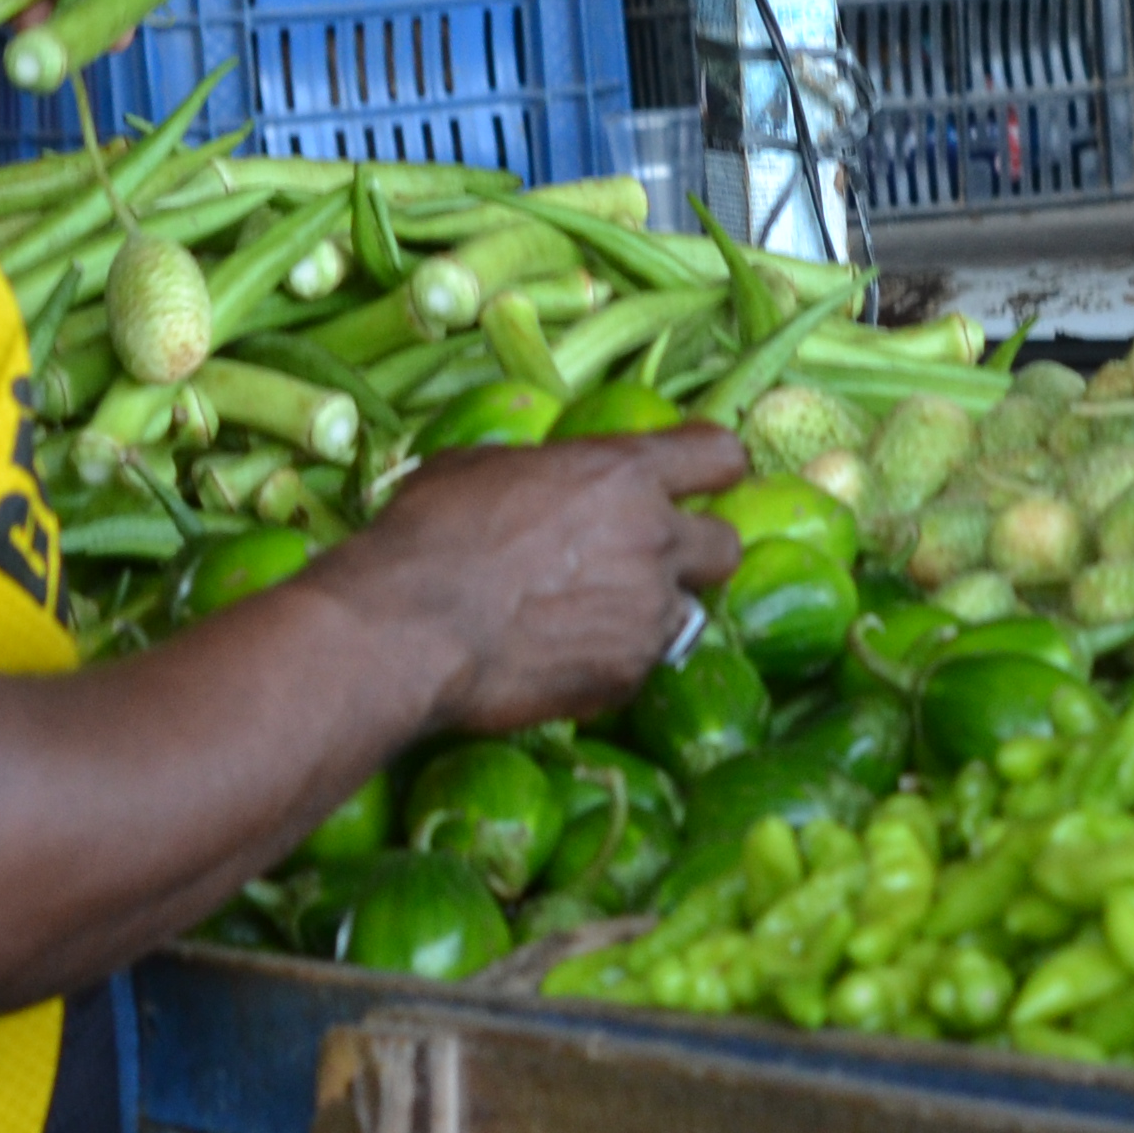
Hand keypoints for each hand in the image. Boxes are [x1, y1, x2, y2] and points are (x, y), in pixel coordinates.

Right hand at [342, 428, 748, 736]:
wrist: (408, 631)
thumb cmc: (429, 534)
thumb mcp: (481, 468)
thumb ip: (541, 472)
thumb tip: (541, 480)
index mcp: (623, 473)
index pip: (719, 455)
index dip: (712, 468)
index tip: (698, 478)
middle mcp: (654, 539)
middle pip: (725, 545)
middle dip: (695, 553)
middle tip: (645, 561)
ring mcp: (648, 614)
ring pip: (688, 614)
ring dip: (651, 614)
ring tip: (594, 620)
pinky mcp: (628, 677)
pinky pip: (641, 666)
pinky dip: (612, 663)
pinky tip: (562, 660)